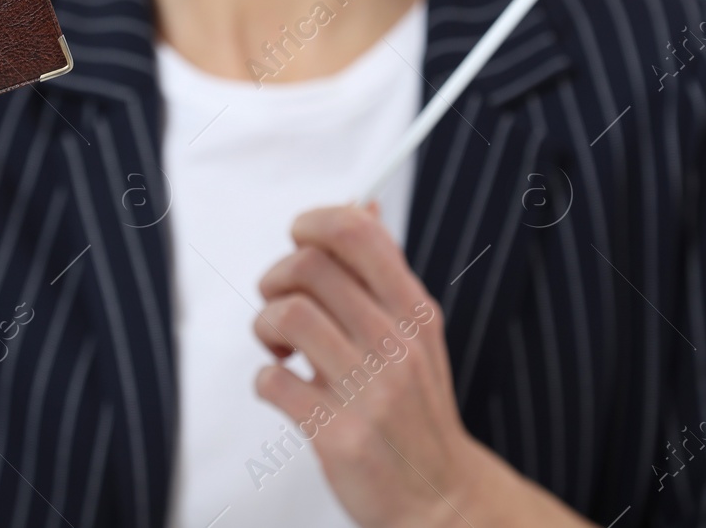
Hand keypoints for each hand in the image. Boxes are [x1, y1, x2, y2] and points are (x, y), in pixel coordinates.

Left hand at [249, 203, 471, 527]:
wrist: (441, 499)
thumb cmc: (418, 411)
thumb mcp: (418, 334)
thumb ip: (385, 273)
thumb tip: (363, 206)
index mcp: (415, 311)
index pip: (358, 232)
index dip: (312, 222)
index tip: (298, 240)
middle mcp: (396, 344)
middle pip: (311, 266)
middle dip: (277, 277)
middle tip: (279, 302)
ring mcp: (369, 390)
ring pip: (289, 315)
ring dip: (266, 325)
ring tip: (279, 346)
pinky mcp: (338, 434)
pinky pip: (273, 382)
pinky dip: (264, 379)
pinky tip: (283, 387)